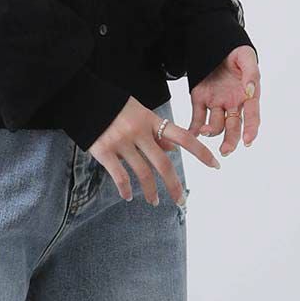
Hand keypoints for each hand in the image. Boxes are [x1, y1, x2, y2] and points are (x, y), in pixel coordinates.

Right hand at [87, 97, 224, 204]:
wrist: (83, 99)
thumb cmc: (115, 108)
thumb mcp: (139, 113)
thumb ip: (155, 131)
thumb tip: (172, 148)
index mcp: (150, 120)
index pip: (183, 137)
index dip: (201, 152)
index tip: (216, 165)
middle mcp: (139, 132)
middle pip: (163, 164)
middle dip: (174, 186)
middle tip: (181, 201)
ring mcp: (121, 142)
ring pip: (143, 173)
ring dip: (150, 191)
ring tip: (154, 201)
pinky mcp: (104, 151)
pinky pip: (119, 176)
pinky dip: (126, 190)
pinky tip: (128, 197)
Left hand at [186, 46, 260, 154]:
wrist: (215, 44)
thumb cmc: (235, 52)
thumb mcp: (246, 58)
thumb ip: (251, 74)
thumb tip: (250, 90)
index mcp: (247, 95)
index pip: (252, 115)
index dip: (251, 129)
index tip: (248, 141)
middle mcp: (233, 104)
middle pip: (233, 127)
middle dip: (231, 140)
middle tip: (225, 150)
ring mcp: (217, 103)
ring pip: (215, 125)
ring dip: (211, 131)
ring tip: (205, 131)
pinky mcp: (200, 100)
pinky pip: (197, 118)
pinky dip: (193, 129)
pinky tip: (191, 134)